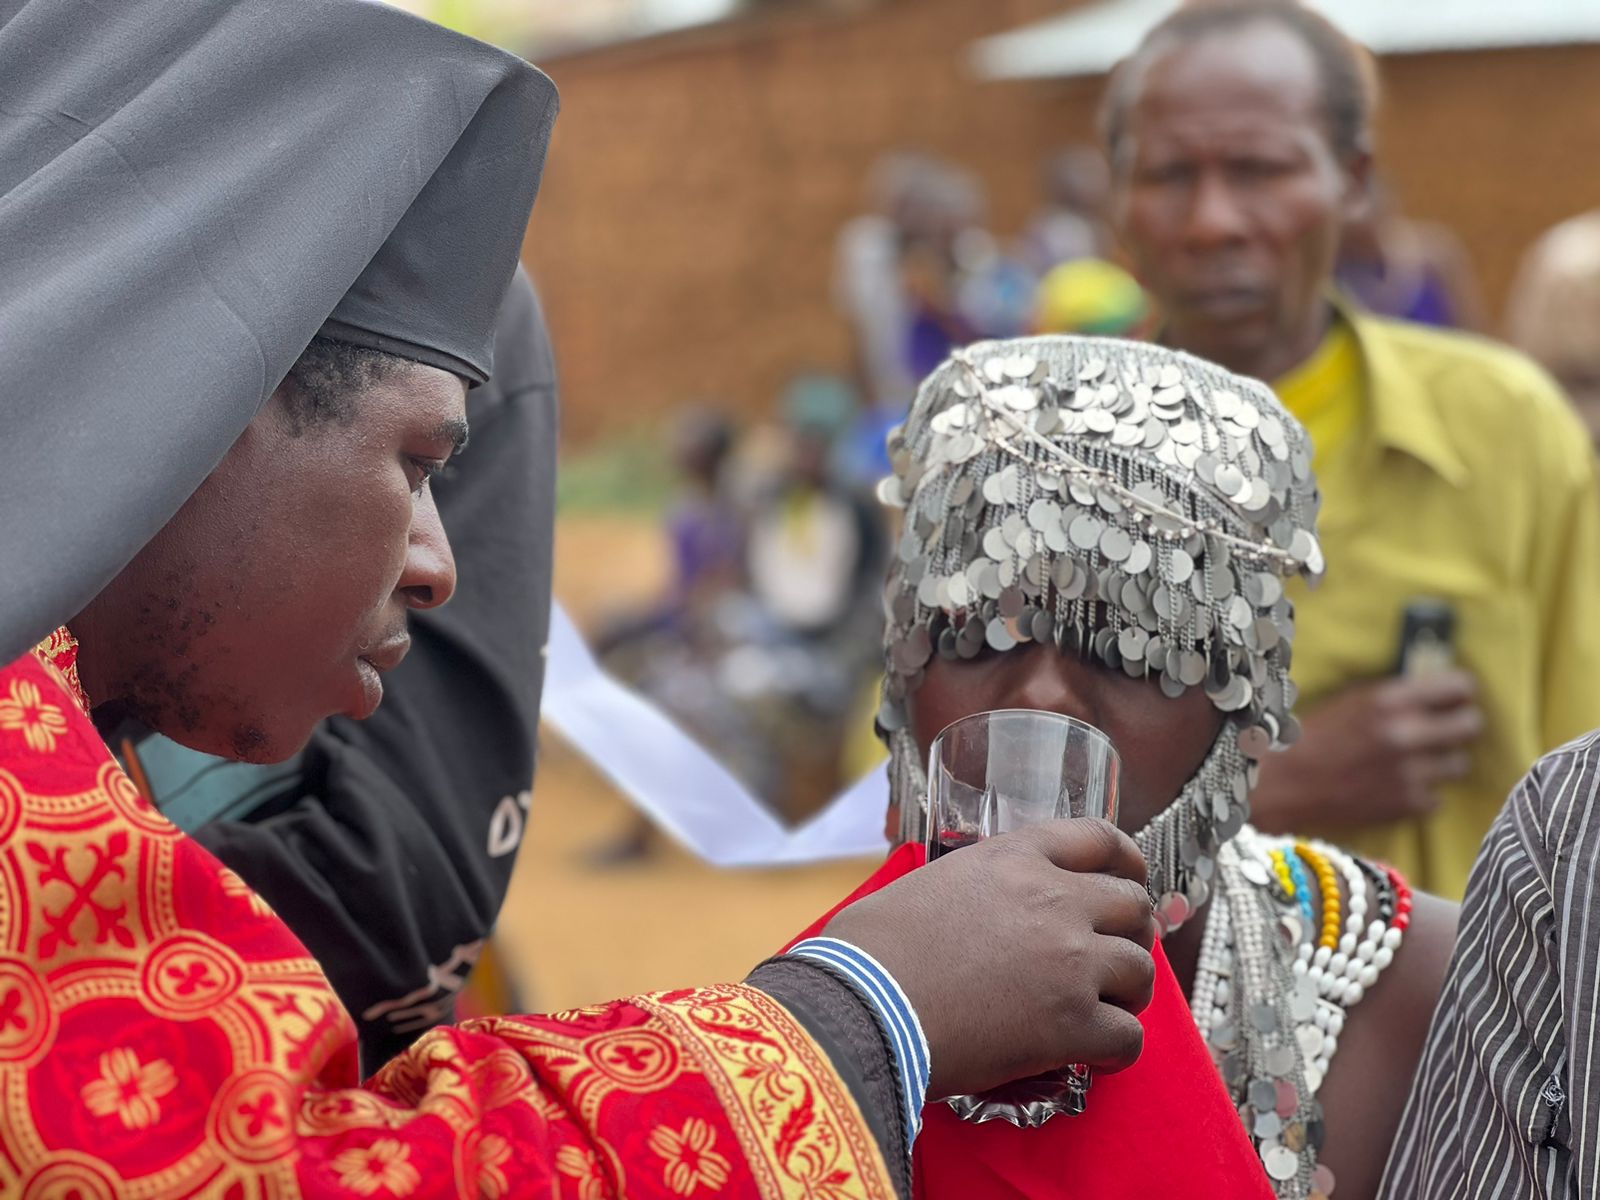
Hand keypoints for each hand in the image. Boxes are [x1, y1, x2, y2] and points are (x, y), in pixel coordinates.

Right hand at [823, 818, 1155, 1098]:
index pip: (1098, 838)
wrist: (863, 1006)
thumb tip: (961, 906)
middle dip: (1131, 933)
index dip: (1126, 860)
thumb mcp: (924, 884)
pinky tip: (1092, 1058)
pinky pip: (1129, 1037)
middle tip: (1111, 959)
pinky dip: (1117, 1050)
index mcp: (1014, 858)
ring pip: (1141, 970)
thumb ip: (967, 885)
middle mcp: (1053, 899)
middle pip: (1133, 905)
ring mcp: (1070, 961)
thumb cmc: (869, 950)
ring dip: (1126, 993)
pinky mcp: (1073, 1023)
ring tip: (1101, 1012)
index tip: (1131, 878)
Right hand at [1252, 670, 1481, 830]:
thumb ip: (1395, 699)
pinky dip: (1421, 793)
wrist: (1281, 786)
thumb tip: (1436, 694)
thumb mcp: (1350, 703)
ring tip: (1414, 763)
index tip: (1453, 699)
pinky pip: (1437, 797)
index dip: (1458, 693)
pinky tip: (1395, 787)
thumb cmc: (1308, 739)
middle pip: (1470, 725)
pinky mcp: (1407, 805)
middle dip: (1458, 725)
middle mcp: (1405, 734)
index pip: (1459, 687)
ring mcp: (1410, 773)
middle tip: (1444, 731)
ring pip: (1458, 764)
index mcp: (1388, 700)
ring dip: (1440, 762)